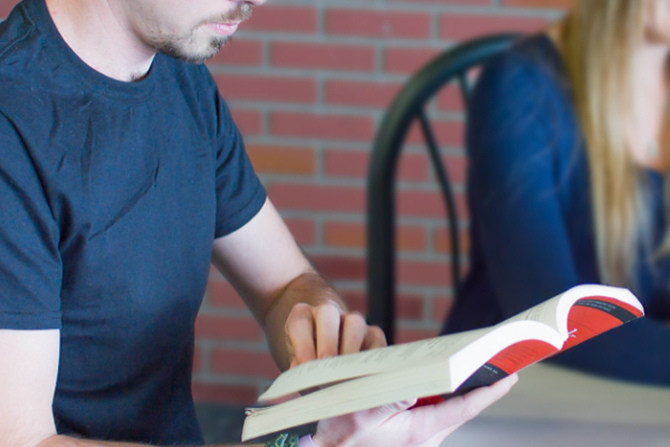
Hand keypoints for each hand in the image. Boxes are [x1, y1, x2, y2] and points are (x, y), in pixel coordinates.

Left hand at [284, 300, 386, 367]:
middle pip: (327, 313)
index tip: (305, 366)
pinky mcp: (373, 334)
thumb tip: (306, 382)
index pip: (300, 322)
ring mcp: (353, 320)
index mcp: (304, 315)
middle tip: (327, 363)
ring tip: (346, 372)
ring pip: (354, 323)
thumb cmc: (309, 360)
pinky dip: (371, 359)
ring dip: (350, 347)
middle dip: (327, 339)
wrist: (329, 353)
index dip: (302, 344)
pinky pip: (376, 342)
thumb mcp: (299, 362)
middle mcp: (328, 312)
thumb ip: (301, 368)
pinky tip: (365, 375)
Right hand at [312, 373, 518, 446]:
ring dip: (463, 389)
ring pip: (451, 407)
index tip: (511, 377)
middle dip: (482, 386)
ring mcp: (421, 434)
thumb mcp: (362, 413)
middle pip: (463, 407)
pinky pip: (437, 409)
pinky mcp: (414, 431)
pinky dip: (445, 394)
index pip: (464, 409)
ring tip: (479, 366)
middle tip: (504, 363)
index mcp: (419, 430)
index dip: (489, 392)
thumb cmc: (342, 433)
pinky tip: (445, 378)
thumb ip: (390, 399)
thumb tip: (418, 386)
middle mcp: (426, 434)